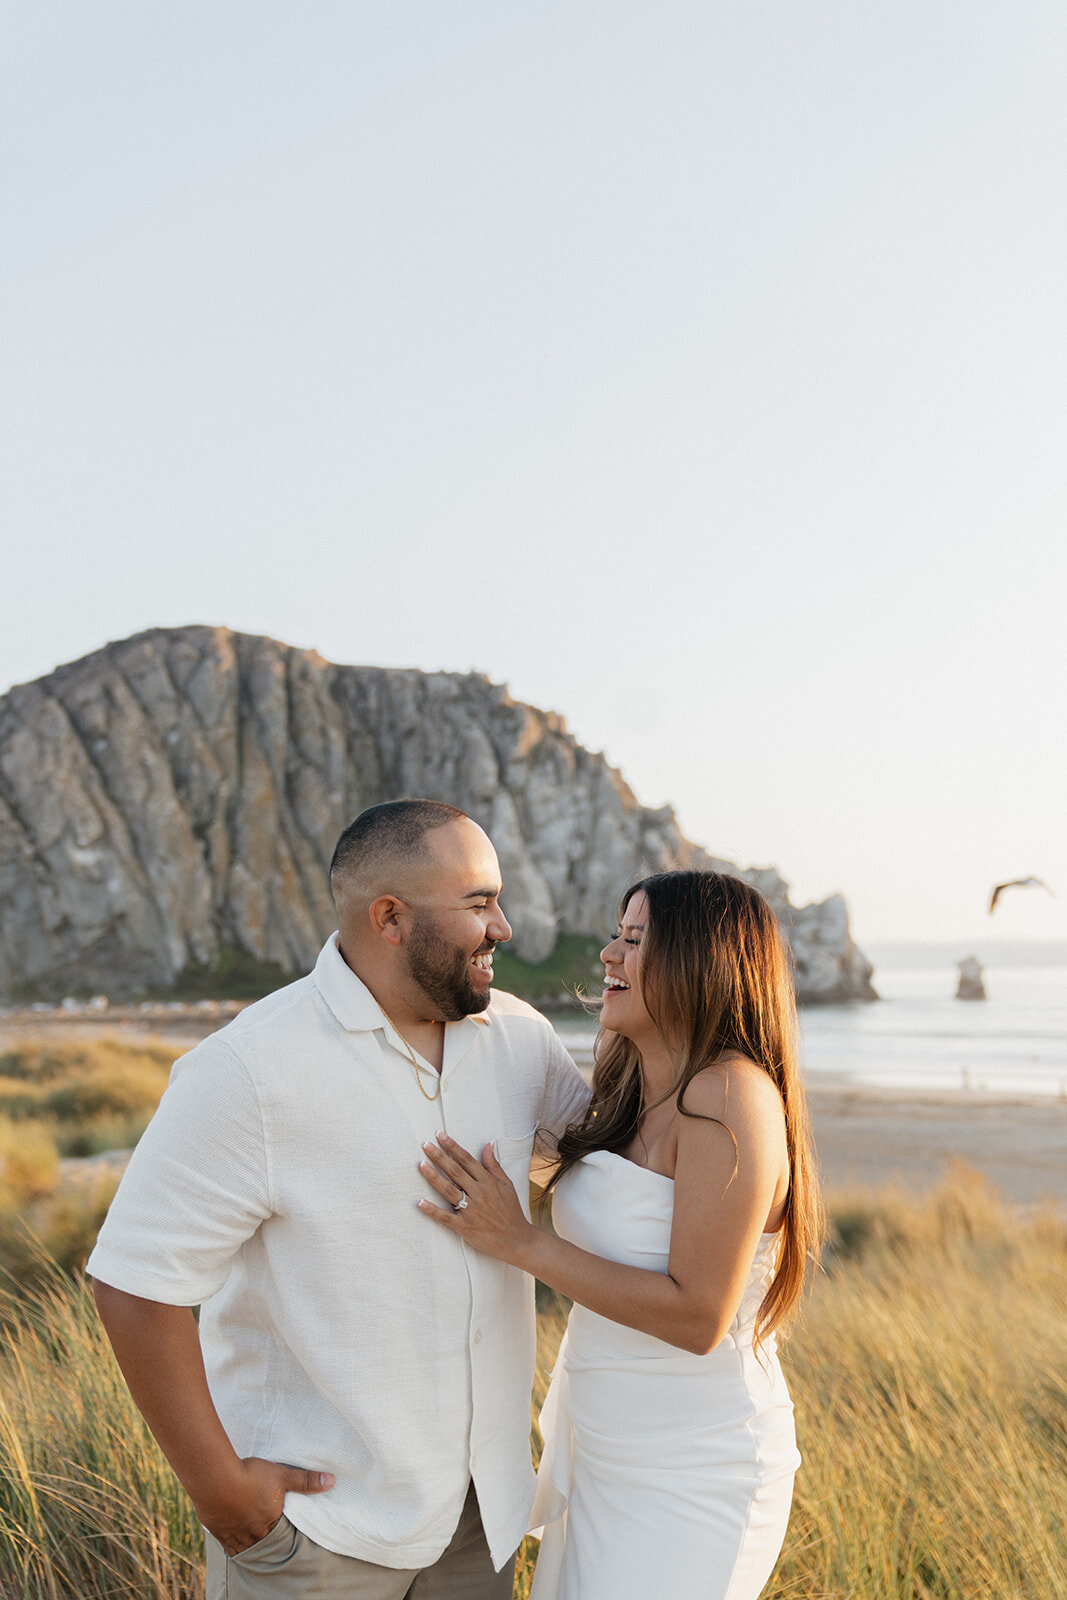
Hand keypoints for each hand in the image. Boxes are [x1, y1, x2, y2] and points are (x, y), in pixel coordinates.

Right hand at [196, 1456, 334, 1555]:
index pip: (277, 1531)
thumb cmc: (251, 1476)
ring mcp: (233, 1533)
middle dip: (262, 1534)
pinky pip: (225, 1543)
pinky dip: (230, 1541)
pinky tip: (230, 1535)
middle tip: (263, 1529)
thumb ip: (306, 1481)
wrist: (217, 1480)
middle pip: (260, 1539)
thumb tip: (331, 1481)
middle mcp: (252, 1532)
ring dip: (246, 1539)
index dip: (277, 1527)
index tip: (276, 1523)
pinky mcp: (217, 1530)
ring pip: (242, 1543)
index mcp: (269, 1521)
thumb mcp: (282, 1475)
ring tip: (248, 1532)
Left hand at [418, 1133, 535, 1265]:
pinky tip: (420, 1203)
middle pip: (455, 1171)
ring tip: (421, 1165)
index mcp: (488, 1182)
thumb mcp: (507, 1184)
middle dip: (439, 1157)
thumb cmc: (511, 1211)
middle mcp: (479, 1193)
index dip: (452, 1147)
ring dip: (434, 1177)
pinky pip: (446, 1217)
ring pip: (448, 1190)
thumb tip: (488, 1144)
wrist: (517, 1240)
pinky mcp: (465, 1227)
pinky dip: (433, 1210)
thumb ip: (494, 1165)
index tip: (440, 1136)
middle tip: (425, 1145)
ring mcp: (471, 1210)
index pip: (467, 1160)